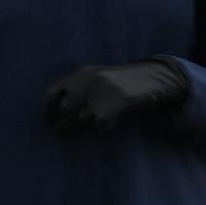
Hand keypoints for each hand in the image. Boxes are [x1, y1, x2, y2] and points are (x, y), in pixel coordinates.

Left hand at [45, 59, 192, 133]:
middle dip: (62, 122)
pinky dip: (101, 127)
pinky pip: (98, 124)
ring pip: (80, 118)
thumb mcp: (99, 78)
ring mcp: (99, 92)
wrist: (157, 77)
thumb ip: (81, 90)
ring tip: (84, 129)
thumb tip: (61, 113)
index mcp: (82, 73)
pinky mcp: (112, 104)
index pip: (53, 92)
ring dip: (79, 127)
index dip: (48, 109)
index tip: (48, 120)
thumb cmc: (126, 81)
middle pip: (65, 109)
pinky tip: (109, 125)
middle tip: (60, 131)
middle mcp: (87, 81)